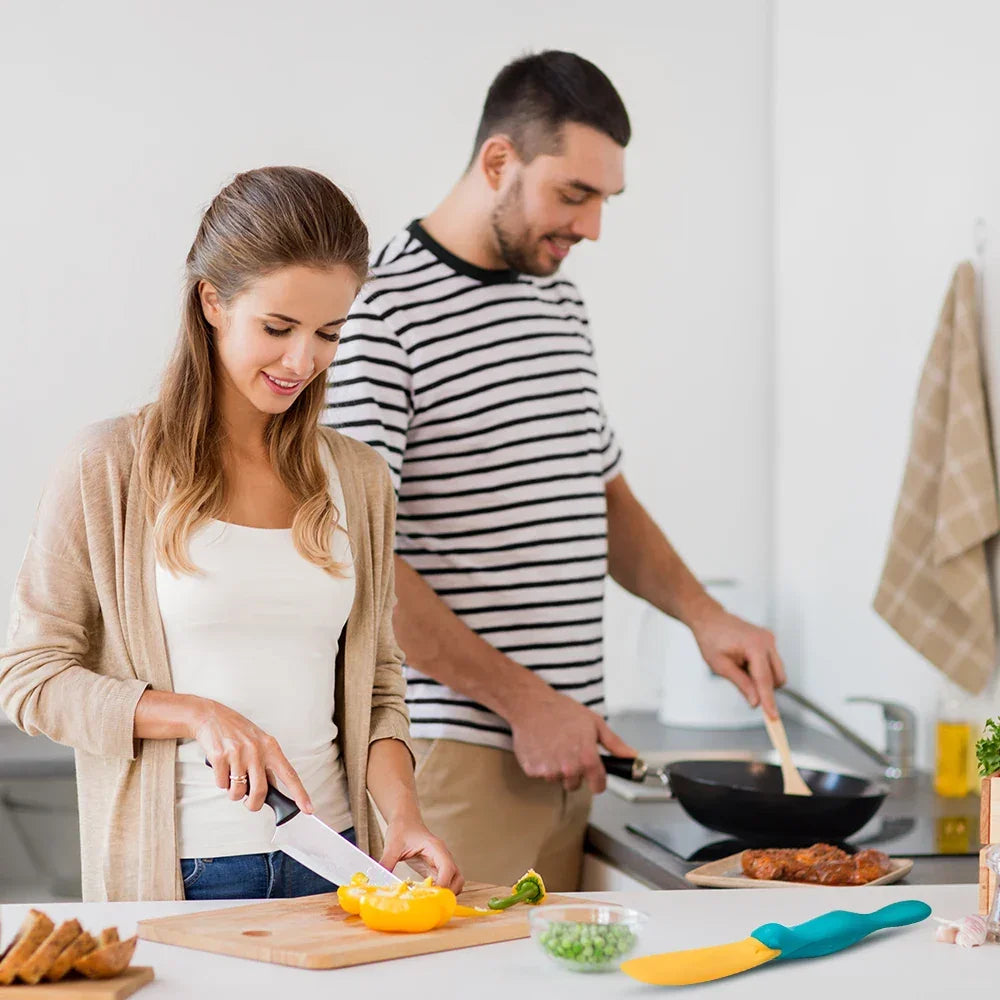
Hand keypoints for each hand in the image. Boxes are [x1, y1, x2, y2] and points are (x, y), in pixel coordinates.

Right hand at [190, 698, 313, 814]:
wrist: (211, 716)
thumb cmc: (237, 730)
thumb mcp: (259, 742)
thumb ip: (267, 764)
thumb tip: (273, 789)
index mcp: (271, 747)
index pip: (289, 774)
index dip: (300, 794)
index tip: (308, 808)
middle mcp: (256, 750)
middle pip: (260, 791)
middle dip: (253, 804)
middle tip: (249, 802)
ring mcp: (238, 753)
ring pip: (238, 792)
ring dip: (234, 792)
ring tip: (232, 778)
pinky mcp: (220, 757)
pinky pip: (221, 784)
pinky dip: (221, 782)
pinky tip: (222, 768)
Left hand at [379, 811, 463, 892]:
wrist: (405, 820)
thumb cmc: (402, 828)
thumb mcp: (392, 845)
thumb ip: (386, 862)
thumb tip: (377, 881)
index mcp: (436, 848)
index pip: (448, 868)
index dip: (443, 884)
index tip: (432, 896)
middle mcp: (442, 856)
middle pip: (457, 878)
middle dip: (449, 892)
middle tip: (431, 902)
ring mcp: (441, 863)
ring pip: (454, 882)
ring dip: (446, 893)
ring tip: (428, 900)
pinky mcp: (435, 868)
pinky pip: (444, 883)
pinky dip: (438, 892)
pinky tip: (424, 896)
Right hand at [508, 681, 636, 793]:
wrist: (531, 705)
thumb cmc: (562, 711)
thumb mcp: (595, 723)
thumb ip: (615, 744)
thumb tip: (631, 756)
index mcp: (587, 758)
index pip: (598, 786)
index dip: (598, 781)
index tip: (595, 777)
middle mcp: (569, 768)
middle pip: (576, 784)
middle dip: (575, 771)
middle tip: (569, 749)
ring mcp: (549, 771)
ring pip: (557, 779)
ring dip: (557, 768)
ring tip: (554, 745)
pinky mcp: (532, 770)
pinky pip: (541, 774)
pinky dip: (542, 764)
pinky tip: (542, 747)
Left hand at [689, 606, 786, 717]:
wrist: (709, 619)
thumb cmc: (711, 640)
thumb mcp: (721, 666)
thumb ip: (741, 684)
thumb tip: (756, 703)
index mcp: (755, 646)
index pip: (765, 680)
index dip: (769, 701)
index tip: (773, 718)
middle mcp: (767, 641)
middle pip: (778, 678)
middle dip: (765, 688)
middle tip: (742, 684)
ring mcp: (770, 639)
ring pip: (777, 673)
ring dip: (763, 679)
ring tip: (739, 668)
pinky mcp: (769, 641)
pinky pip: (772, 664)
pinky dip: (761, 670)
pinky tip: (743, 662)